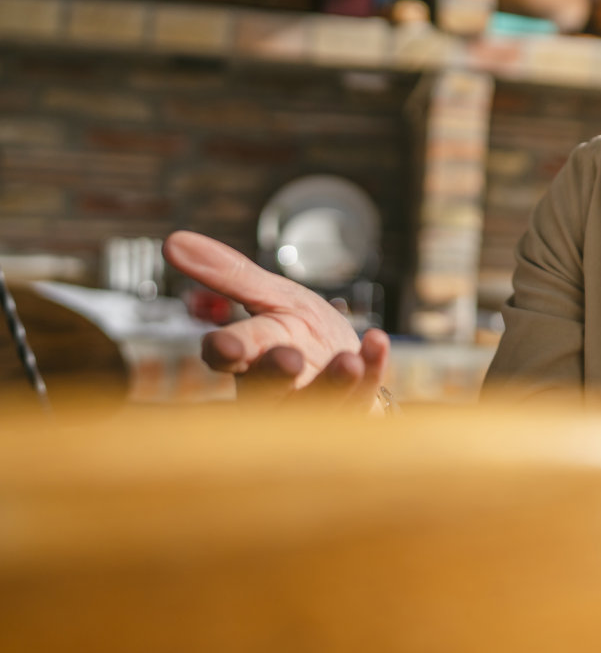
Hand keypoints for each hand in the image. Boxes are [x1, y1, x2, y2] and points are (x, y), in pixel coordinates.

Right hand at [162, 231, 389, 410]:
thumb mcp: (273, 297)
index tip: (225, 346)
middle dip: (276, 375)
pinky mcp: (352, 411)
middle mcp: (276, 388)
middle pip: (268, 388)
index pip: (228, 354)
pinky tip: (378, 343)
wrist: (352, 370)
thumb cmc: (303, 334)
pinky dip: (374, 371)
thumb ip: (229, 275)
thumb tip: (171, 240)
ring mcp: (314, 407)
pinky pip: (363, 396)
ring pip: (316, 403)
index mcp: (251, 355)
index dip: (225, 351)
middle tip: (290, 358)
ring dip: (334, 382)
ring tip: (350, 361)